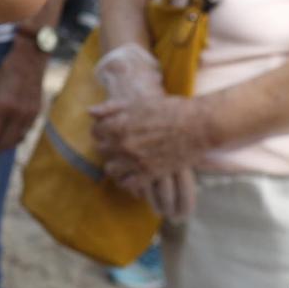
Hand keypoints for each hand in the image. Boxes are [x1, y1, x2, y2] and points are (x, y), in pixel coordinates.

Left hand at [0, 39, 44, 154]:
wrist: (30, 59)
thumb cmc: (6, 71)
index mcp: (3, 106)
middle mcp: (18, 113)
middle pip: (5, 141)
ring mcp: (30, 114)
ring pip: (17, 139)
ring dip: (5, 146)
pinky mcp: (37, 112)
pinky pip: (26, 131)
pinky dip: (16, 137)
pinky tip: (8, 138)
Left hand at [90, 93, 209, 177]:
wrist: (198, 125)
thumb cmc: (170, 110)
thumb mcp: (139, 103)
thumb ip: (112, 108)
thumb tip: (90, 112)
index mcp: (119, 125)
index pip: (95, 131)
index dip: (101, 129)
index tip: (109, 130)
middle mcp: (124, 145)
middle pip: (101, 150)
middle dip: (107, 145)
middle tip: (118, 143)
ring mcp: (136, 161)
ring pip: (111, 169)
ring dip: (115, 164)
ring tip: (123, 160)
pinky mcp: (150, 174)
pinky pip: (129, 184)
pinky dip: (128, 180)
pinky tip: (134, 174)